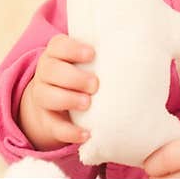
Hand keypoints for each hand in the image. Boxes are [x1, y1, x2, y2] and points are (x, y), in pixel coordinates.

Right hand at [18, 34, 98, 151]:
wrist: (52, 101)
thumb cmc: (79, 72)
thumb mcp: (85, 61)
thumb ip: (101, 55)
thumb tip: (136, 49)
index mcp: (56, 53)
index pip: (58, 45)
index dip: (73, 49)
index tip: (92, 54)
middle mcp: (45, 72)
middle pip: (52, 71)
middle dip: (74, 77)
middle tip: (95, 84)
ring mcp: (43, 96)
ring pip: (47, 96)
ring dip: (68, 99)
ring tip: (87, 104)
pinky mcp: (47, 120)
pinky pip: (54, 126)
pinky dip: (70, 131)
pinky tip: (86, 133)